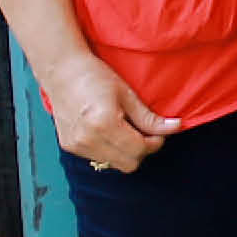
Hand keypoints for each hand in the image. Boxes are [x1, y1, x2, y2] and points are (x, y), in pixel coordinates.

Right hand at [44, 52, 177, 173]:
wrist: (61, 72)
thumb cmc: (94, 77)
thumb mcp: (127, 95)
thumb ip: (149, 118)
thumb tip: (175, 127)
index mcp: (103, 124)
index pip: (139, 149)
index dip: (156, 142)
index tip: (160, 131)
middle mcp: (87, 139)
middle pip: (128, 164)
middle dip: (143, 150)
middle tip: (146, 132)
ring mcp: (76, 145)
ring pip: (114, 164)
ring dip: (127, 152)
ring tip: (127, 130)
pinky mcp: (69, 146)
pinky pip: (99, 158)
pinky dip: (111, 150)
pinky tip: (111, 132)